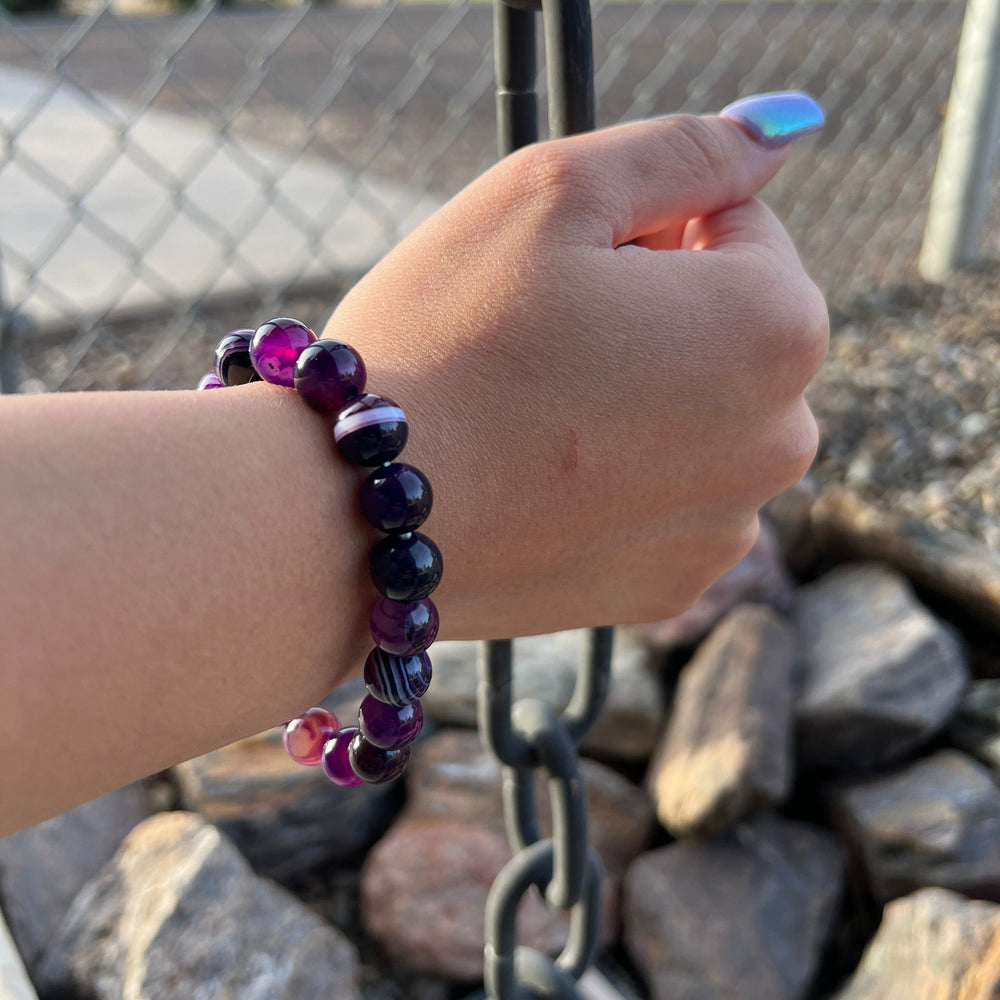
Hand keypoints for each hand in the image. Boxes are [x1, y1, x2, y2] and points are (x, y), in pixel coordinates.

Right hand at [324, 112, 828, 638]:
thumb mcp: (556, 191)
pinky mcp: (670, 587)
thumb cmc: (448, 340)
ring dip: (639, 396)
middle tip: (544, 339)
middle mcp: (782, 441)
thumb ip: (690, 148)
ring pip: (697, 417)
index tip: (570, 269)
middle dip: (655, 311)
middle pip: (728, 328)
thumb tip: (783, 129)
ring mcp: (726, 527)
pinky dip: (619, 478)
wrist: (356, 516)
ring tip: (538, 413)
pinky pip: (664, 499)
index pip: (741, 225)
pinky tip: (543, 479)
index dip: (647, 227)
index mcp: (777, 328)